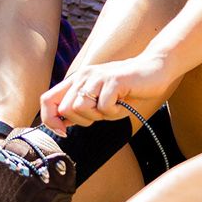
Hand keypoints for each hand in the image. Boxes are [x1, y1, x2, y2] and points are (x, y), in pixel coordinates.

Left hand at [39, 51, 176, 133]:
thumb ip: (81, 107)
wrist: (154, 69)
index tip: (64, 132)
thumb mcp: (100, 98)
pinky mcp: (113, 80)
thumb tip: (62, 123)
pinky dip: (116, 112)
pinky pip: (104, 107)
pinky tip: (124, 103)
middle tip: (101, 114)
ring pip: (81, 108)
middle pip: (65, 109)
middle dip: (82, 121)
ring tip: (114, 107)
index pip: (47, 99)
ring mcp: (97, 77)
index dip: (50, 119)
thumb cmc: (127, 88)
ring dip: (99, 116)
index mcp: (77, 80)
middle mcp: (84, 76)